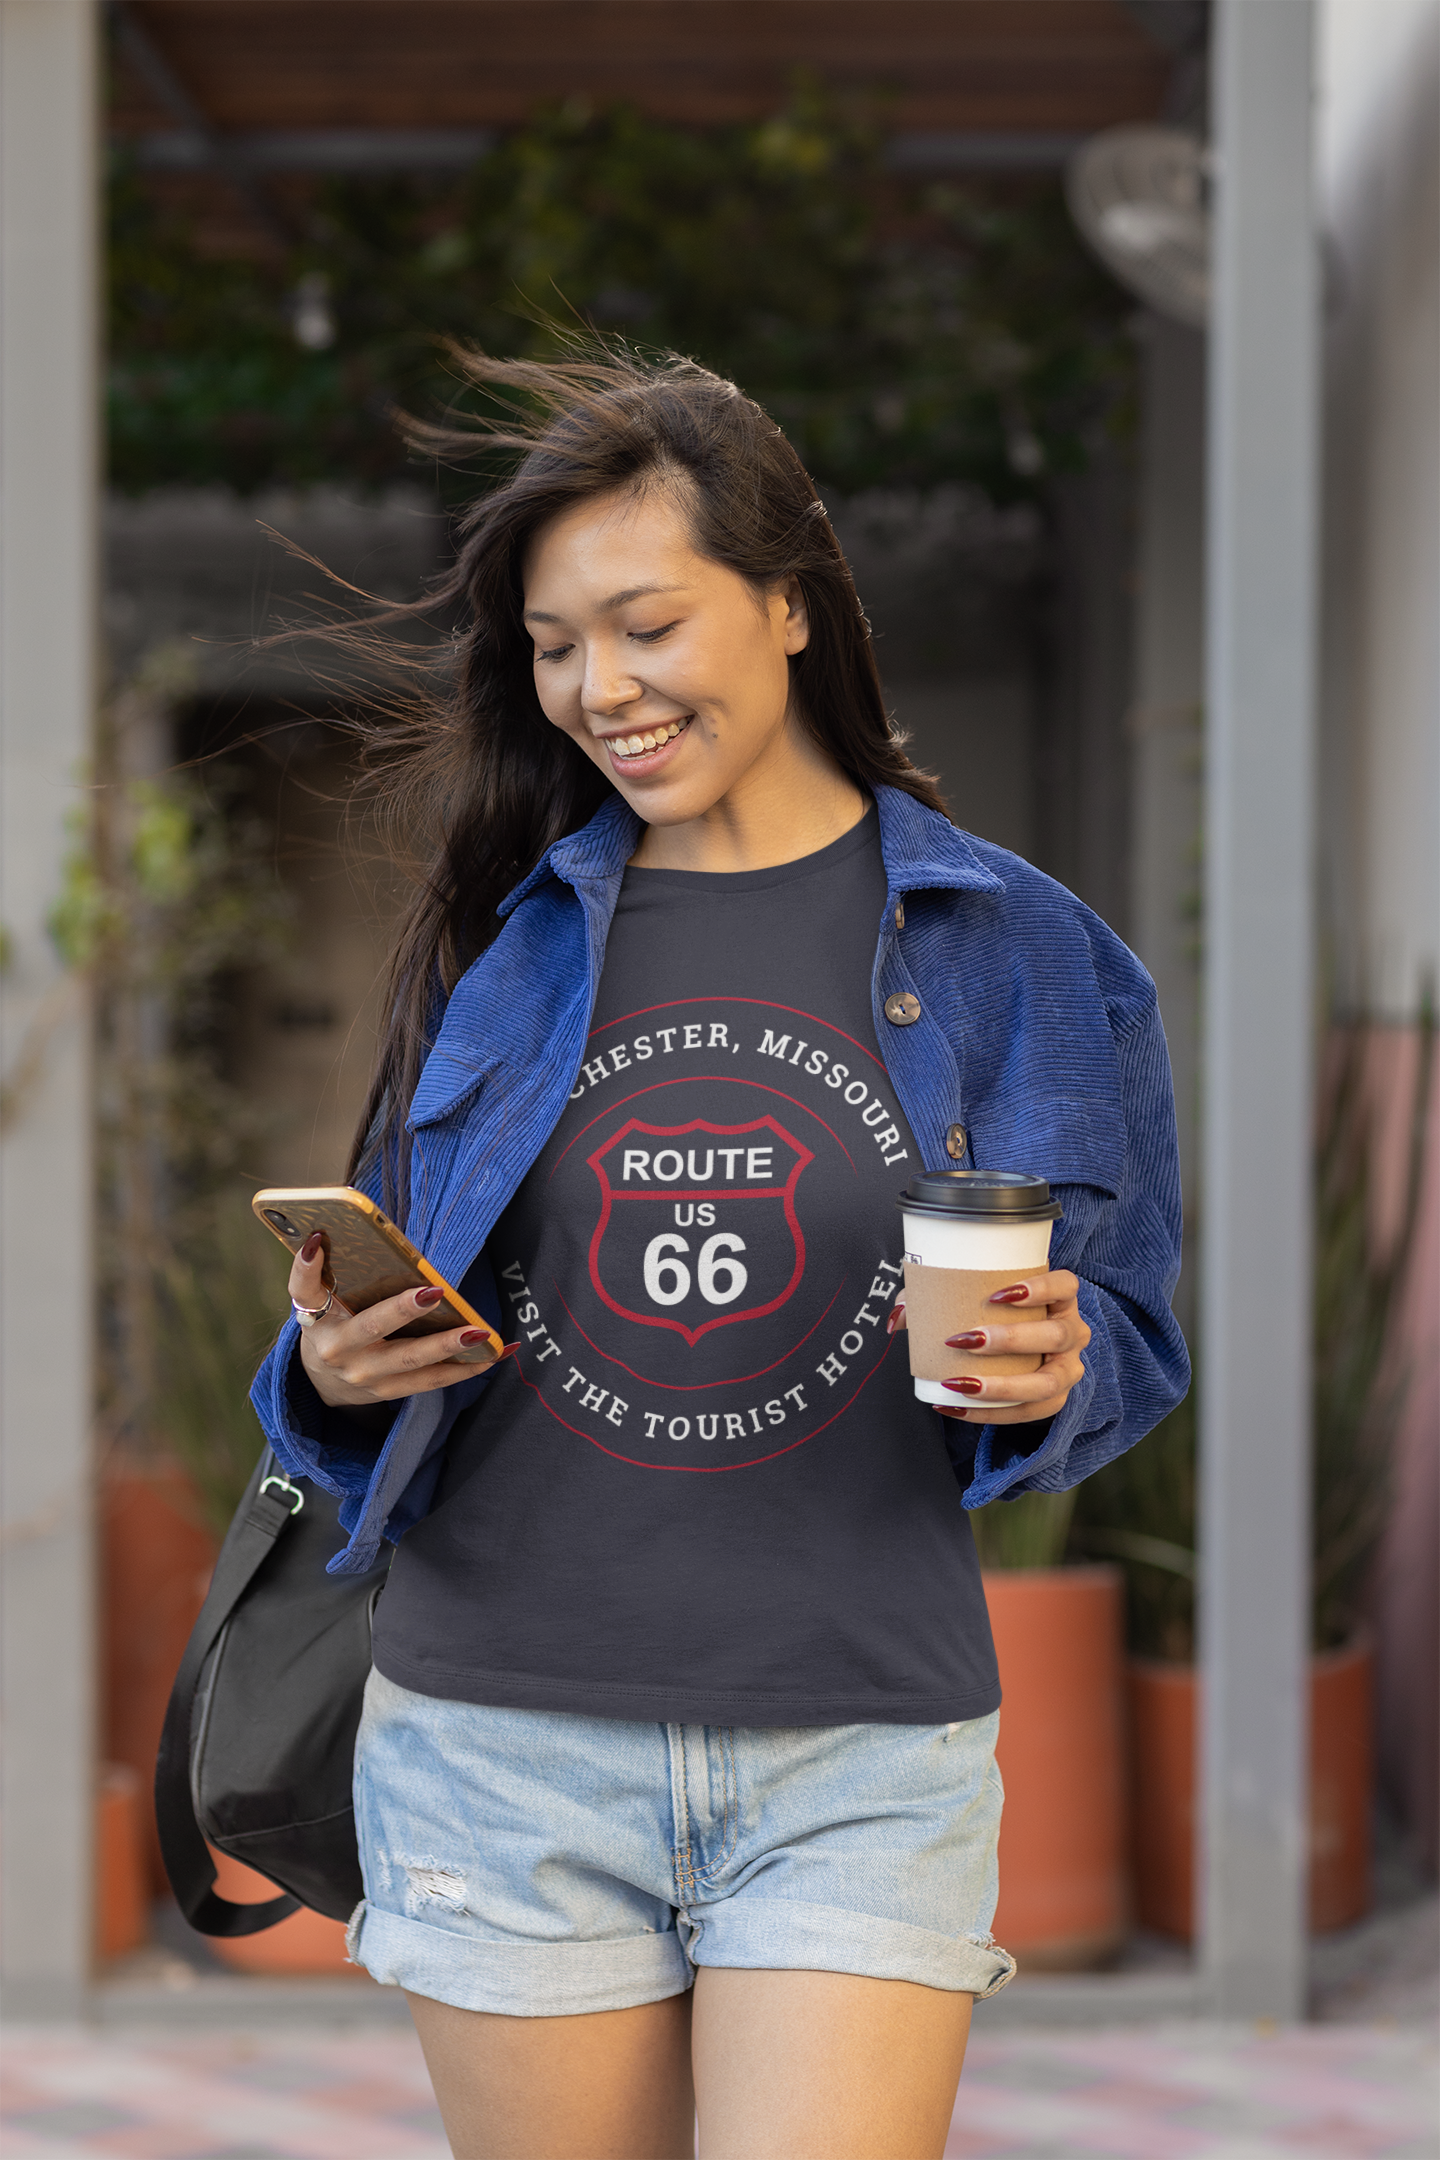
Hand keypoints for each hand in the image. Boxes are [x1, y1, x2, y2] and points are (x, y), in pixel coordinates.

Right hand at [288, 1235, 514, 1409]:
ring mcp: (367, 1377)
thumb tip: (324, 1233)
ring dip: (449, 1348)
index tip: (318, 1241)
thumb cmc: (329, 1325)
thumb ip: (318, 1271)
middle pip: (373, 1328)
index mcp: (317, 1319)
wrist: (322, 1382)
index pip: (304, 1289)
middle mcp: (340, 1351)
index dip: (308, 1266)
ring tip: (481, 1333)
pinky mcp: (390, 1392)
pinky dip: (468, 1368)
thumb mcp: (314, 1299)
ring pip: (412, 1363)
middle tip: (436, 1292)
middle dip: (405, 1311)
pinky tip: (496, 1353)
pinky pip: (434, 1381)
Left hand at [887, 1269, 1089, 1424]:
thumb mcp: (974, 1298)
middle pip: (1055, 1335)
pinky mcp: (1055, 1400)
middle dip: (1011, 1339)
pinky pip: (1028, 1413)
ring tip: (960, 1383)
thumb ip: (935, 1297)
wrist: (1024, 1348)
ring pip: (1047, 1383)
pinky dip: (990, 1414)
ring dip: (1003, 1386)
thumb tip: (898, 1316)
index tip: (997, 1294)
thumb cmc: (995, 1313)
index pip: (1065, 1285)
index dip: (1039, 1288)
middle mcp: (1074, 1333)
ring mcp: (1068, 1369)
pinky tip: (955, 1408)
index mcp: (1061, 1299)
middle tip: (967, 1340)